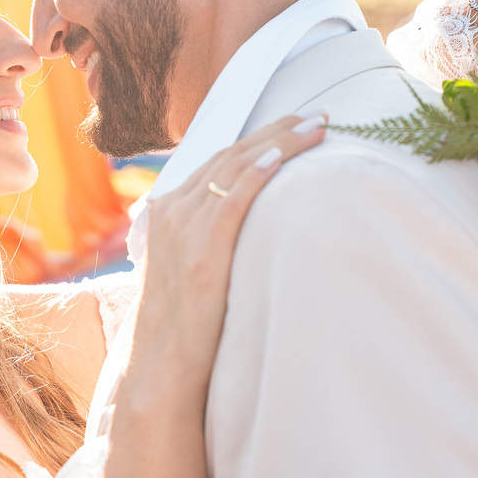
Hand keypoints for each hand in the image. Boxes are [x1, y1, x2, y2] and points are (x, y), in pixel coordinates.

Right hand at [131, 113, 328, 397]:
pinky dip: (256, 172)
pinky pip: (232, 197)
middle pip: (230, 155)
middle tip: (316, 114)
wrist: (161, 363)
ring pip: (235, 167)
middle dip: (276, 130)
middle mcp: (172, 211)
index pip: (217, 161)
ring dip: (278, 142)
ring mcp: (184, 227)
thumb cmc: (182, 325)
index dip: (257, 140)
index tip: (293, 125)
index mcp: (166, 212)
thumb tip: (241, 232)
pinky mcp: (202, 248)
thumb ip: (205, 242)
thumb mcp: (187, 271)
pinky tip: (281, 156)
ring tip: (315, 127)